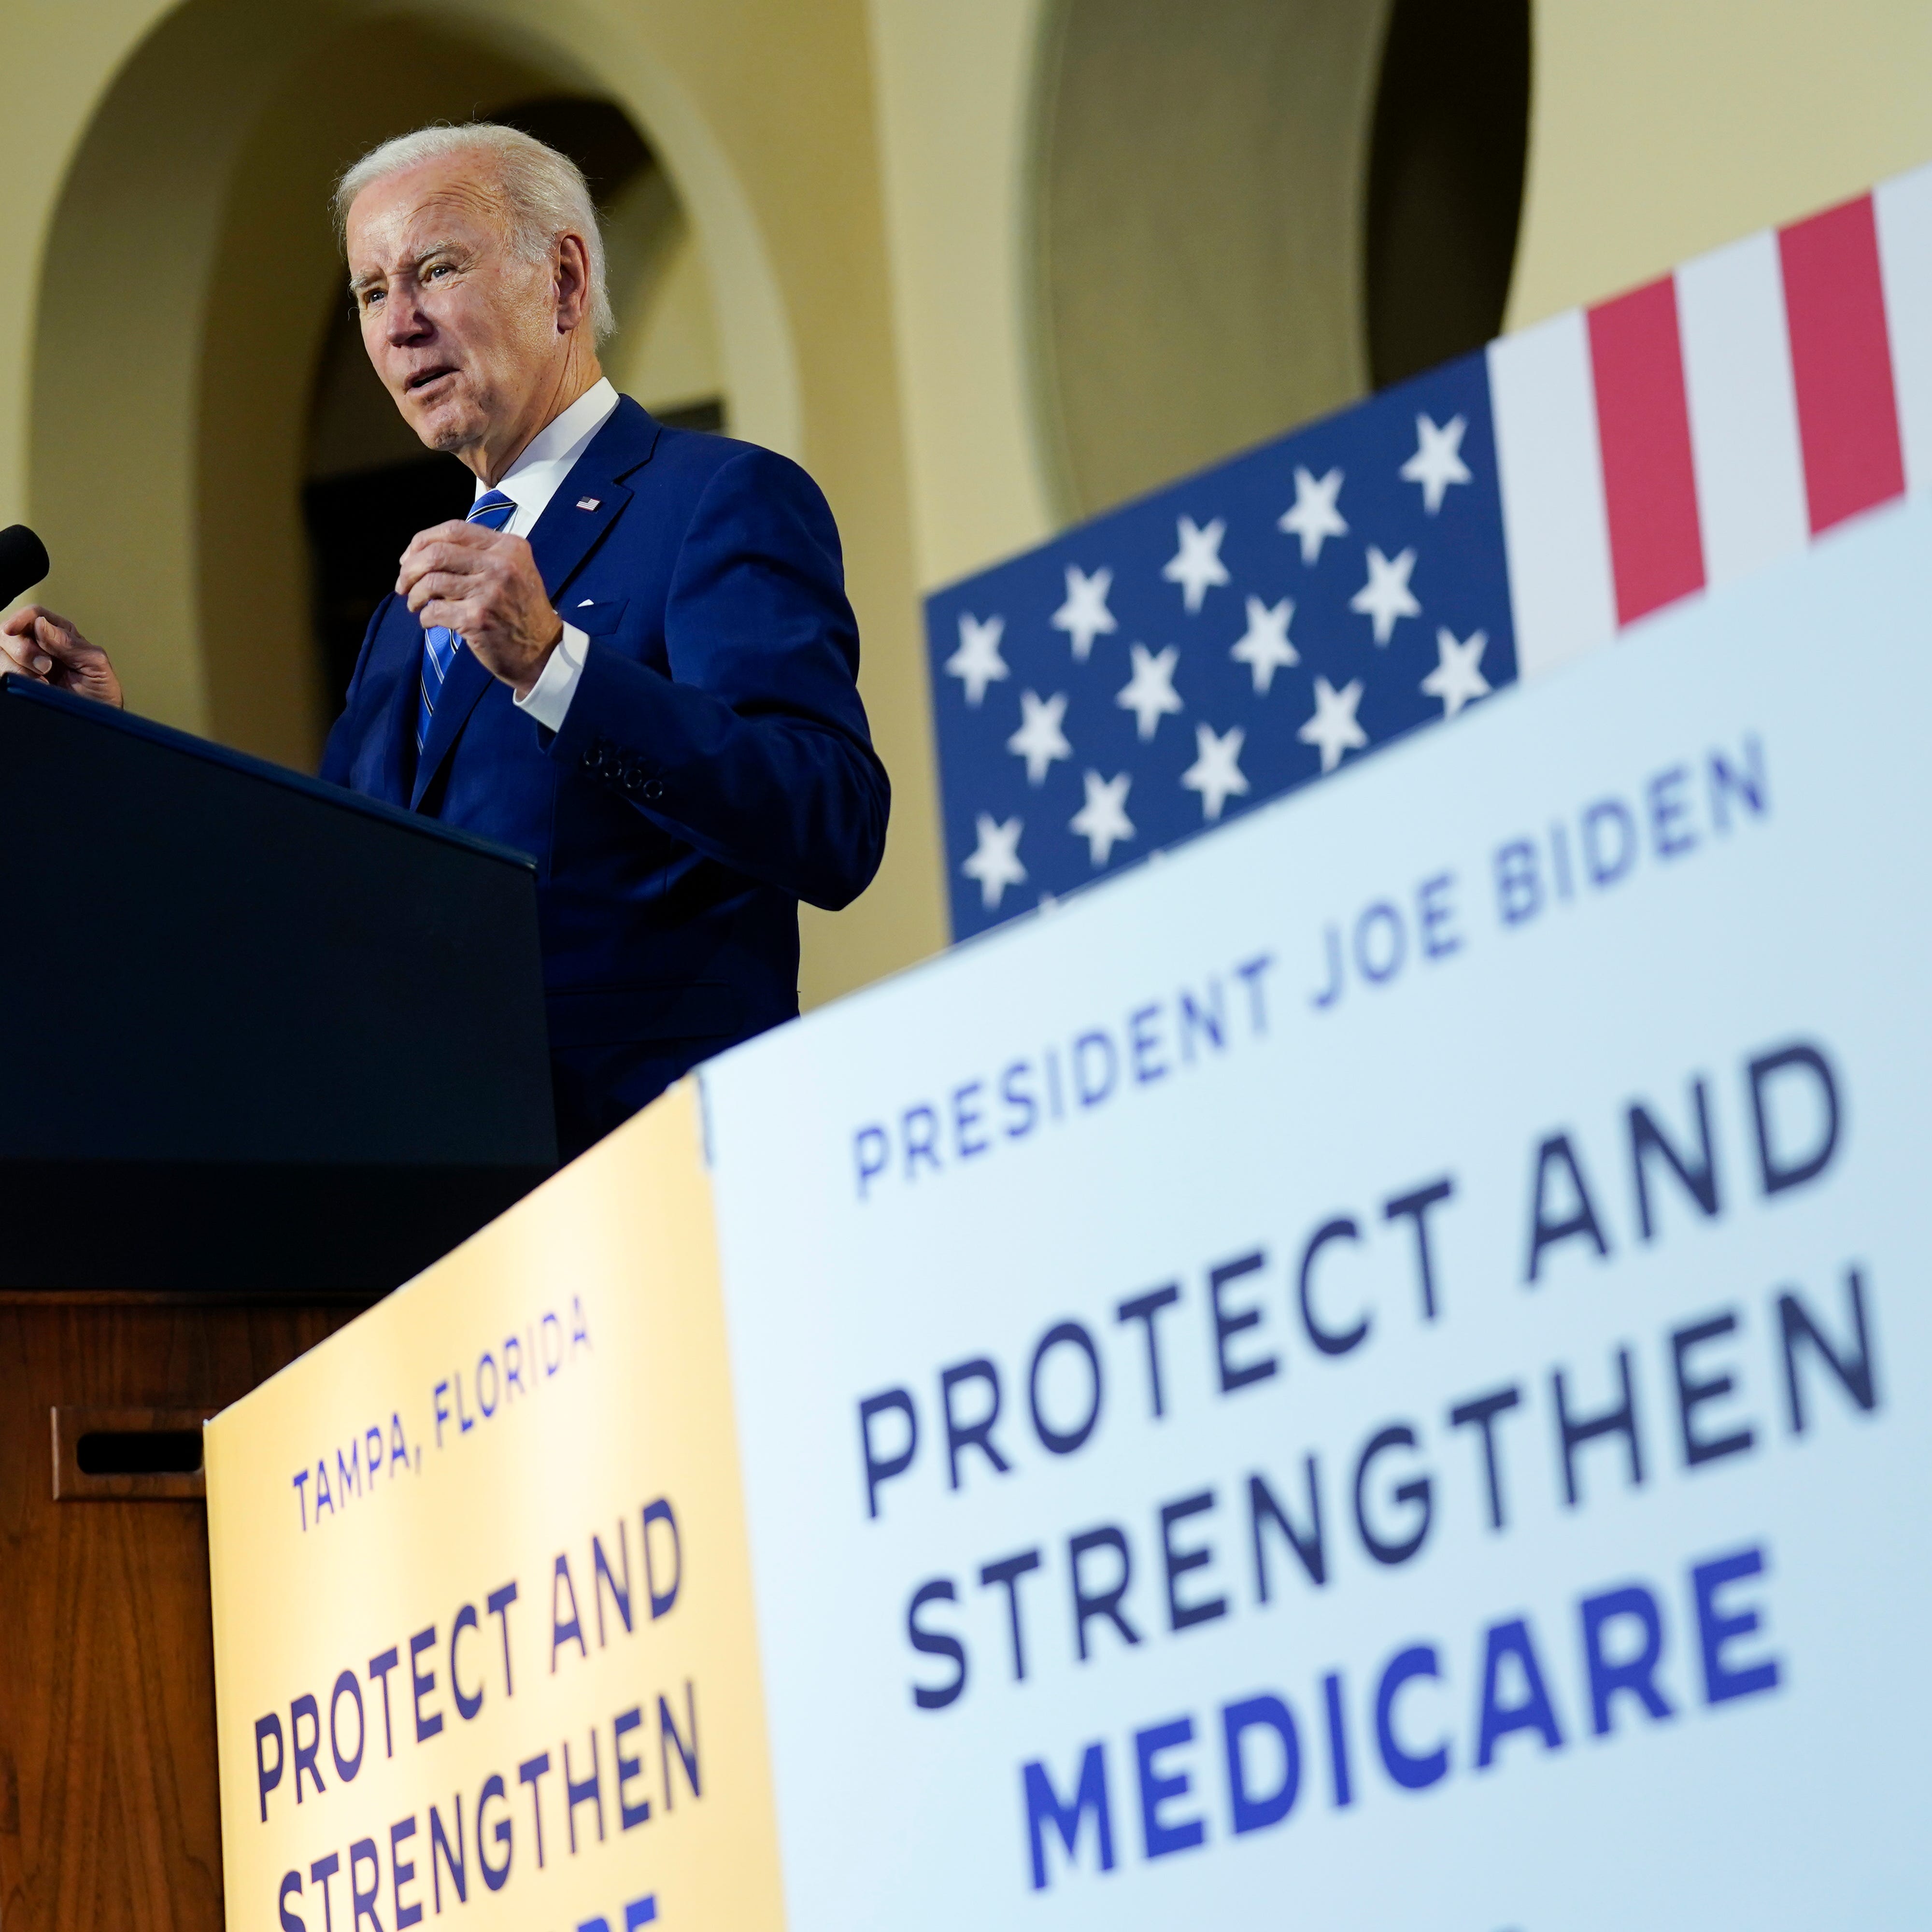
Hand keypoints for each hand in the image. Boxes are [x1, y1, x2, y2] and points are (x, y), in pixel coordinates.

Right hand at [0, 606, 123, 706]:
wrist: (97, 725)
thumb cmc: (100, 695)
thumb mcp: (96, 667)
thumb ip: (72, 644)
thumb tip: (41, 624)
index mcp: (59, 635)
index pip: (33, 615)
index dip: (20, 618)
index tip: (12, 629)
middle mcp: (37, 646)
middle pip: (9, 632)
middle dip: (23, 649)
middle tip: (46, 668)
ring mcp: (23, 665)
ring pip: (0, 654)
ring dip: (18, 668)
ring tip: (43, 683)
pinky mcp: (16, 683)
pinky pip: (1, 675)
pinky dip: (12, 679)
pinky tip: (34, 688)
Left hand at [397, 521, 562, 697]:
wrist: (542, 653)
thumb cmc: (521, 612)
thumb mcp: (512, 571)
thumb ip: (479, 555)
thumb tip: (424, 552)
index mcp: (508, 547)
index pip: (454, 529)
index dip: (423, 540)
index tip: (410, 558)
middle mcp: (501, 565)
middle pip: (436, 553)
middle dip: (410, 568)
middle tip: (403, 584)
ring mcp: (490, 592)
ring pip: (431, 582)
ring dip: (414, 594)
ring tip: (415, 604)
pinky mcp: (478, 619)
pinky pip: (434, 611)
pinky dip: (424, 617)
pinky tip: (429, 621)